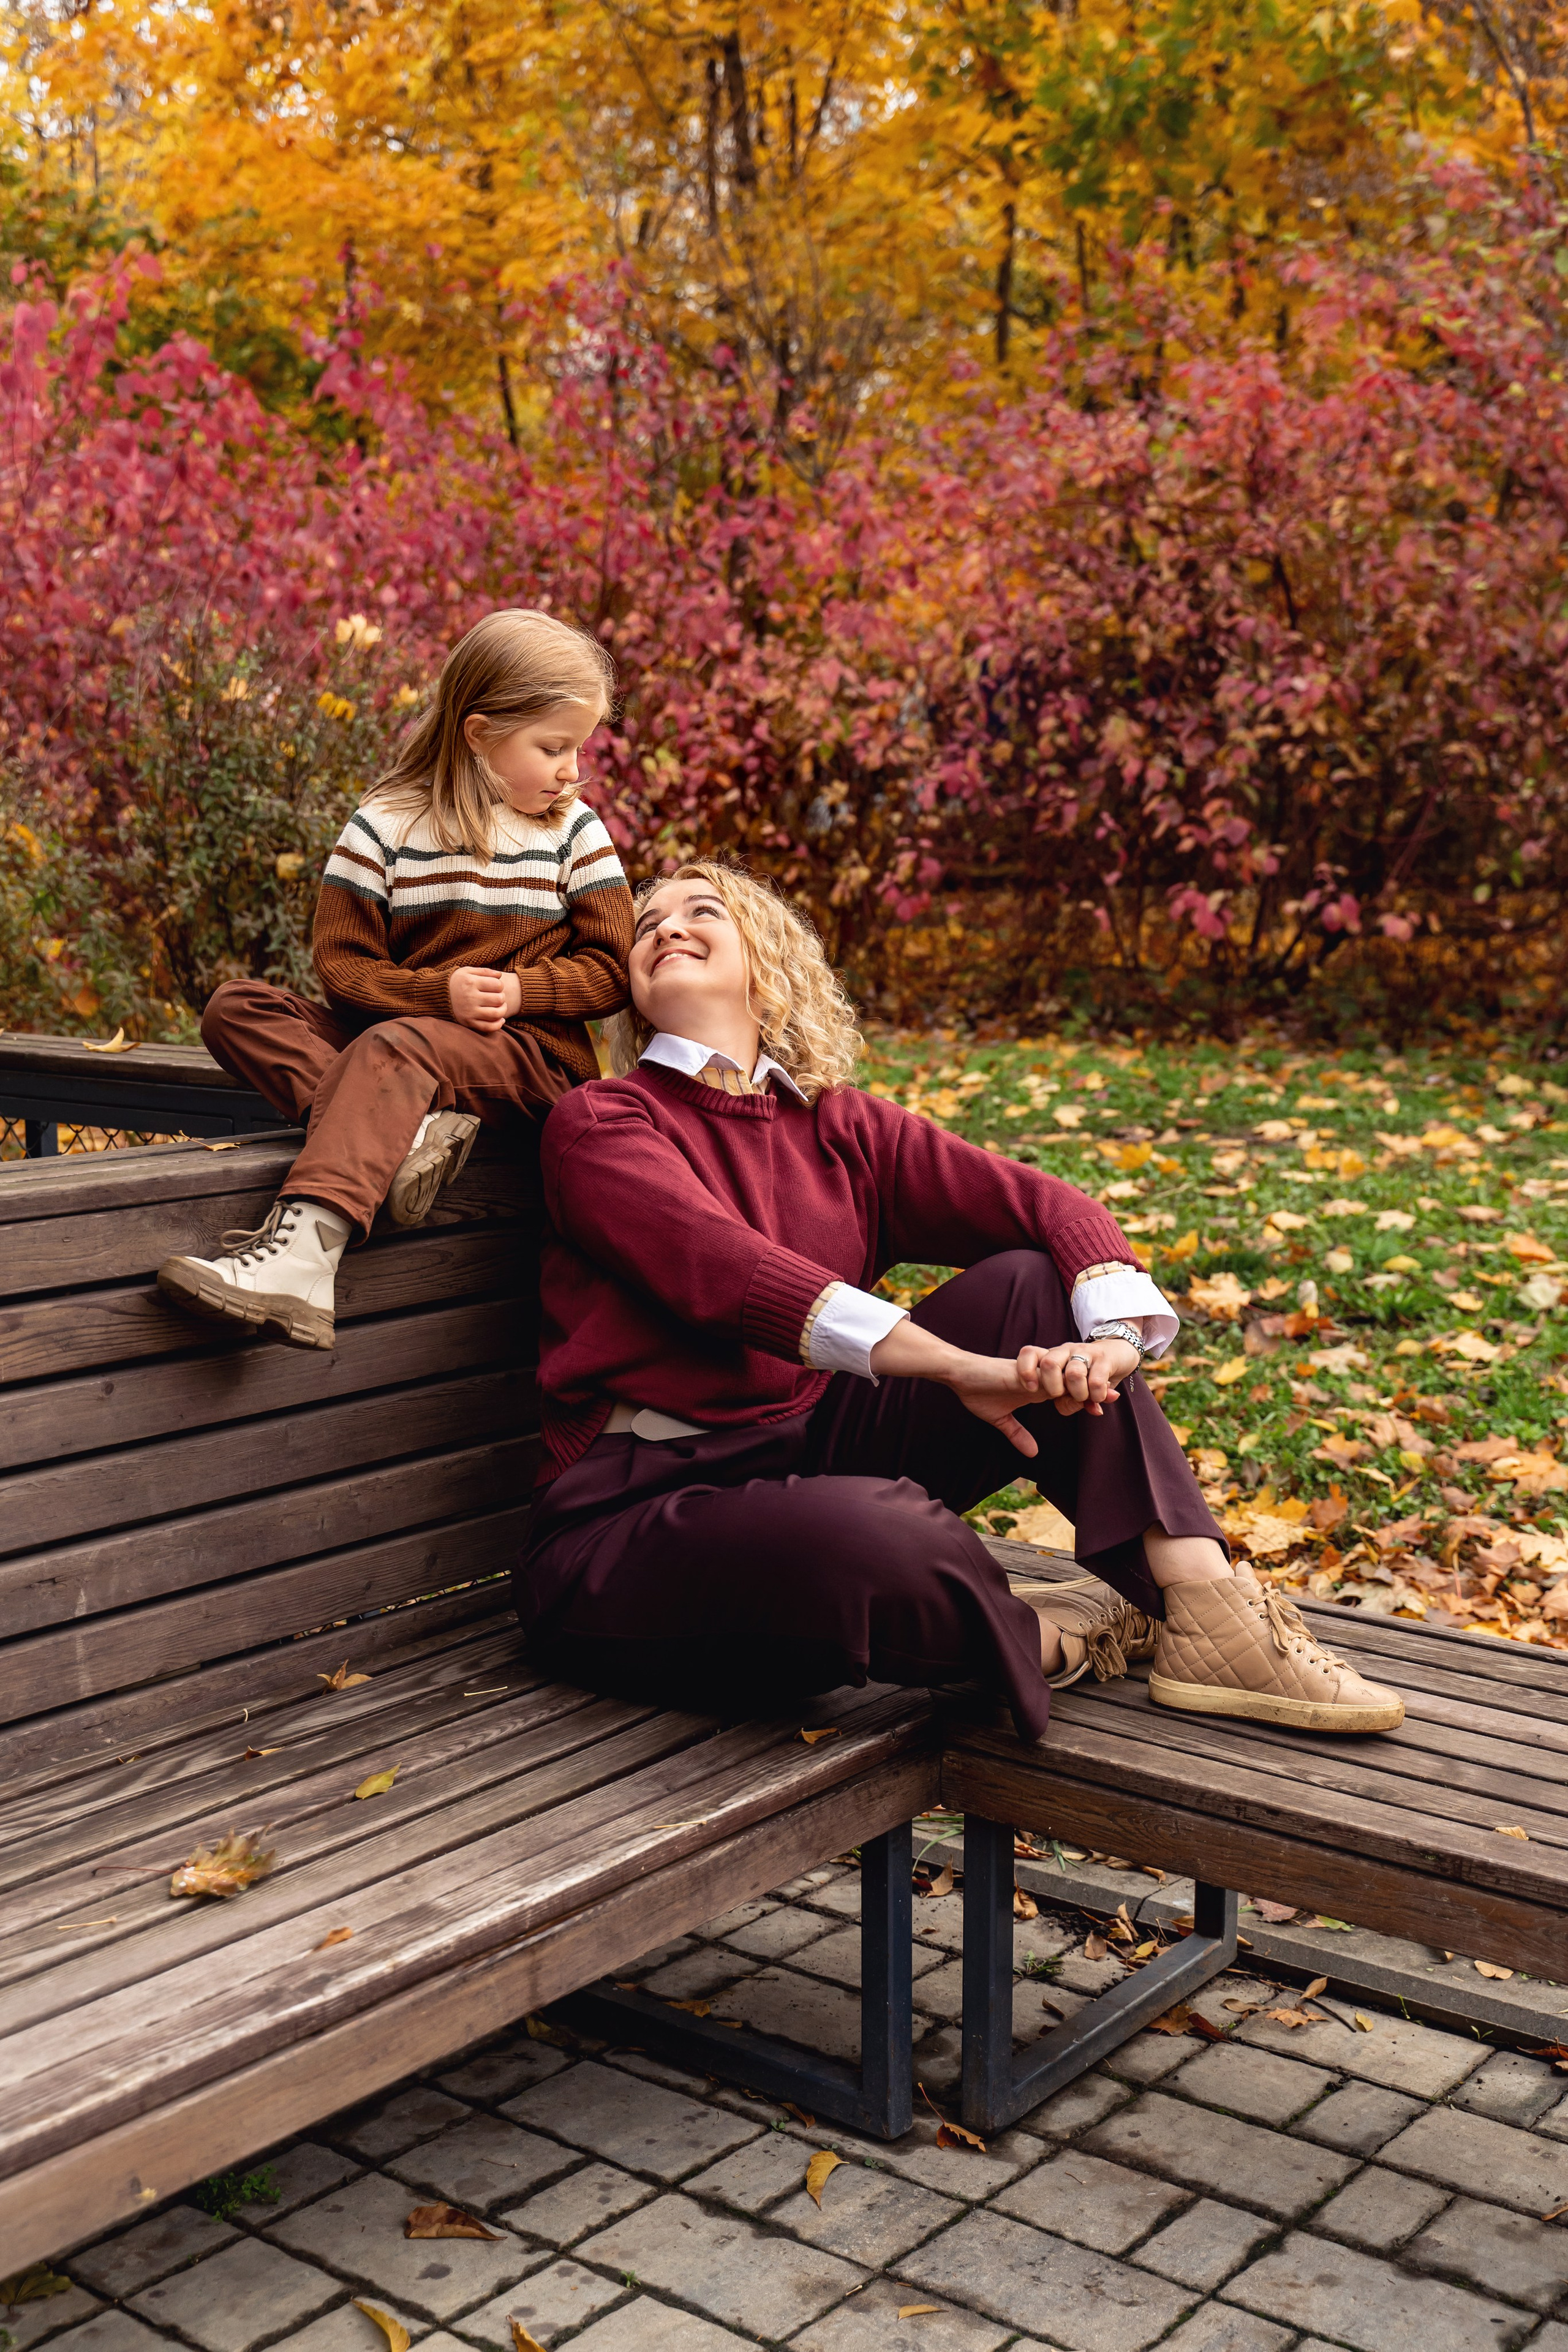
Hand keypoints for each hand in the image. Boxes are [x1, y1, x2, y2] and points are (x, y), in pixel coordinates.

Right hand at [448, 967, 522, 1031]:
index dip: (500, 985)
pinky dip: (498, 1024)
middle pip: (499, 999)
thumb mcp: (466, 971)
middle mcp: (470, 998)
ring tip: (500, 1006)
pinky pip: (489, 1027)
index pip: (497, 985)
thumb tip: (499, 975)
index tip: (495, 986)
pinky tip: (500, 1018)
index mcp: (471, 983)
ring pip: (496, 1014)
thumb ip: (484, 971)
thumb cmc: (455, 982)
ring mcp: (469, 1012)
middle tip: (498, 996)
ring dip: (503, 1010)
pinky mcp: (468, 1023)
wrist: (436, 996)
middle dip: (502, 997)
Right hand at [951, 1338, 1140, 1453]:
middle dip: (1094, 1389)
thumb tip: (1033, 1454)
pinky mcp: (1021, 1370)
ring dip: (1079, 1387)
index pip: (1068, 1391)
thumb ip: (1018, 1434)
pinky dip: (1055, 1384)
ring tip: (1091, 1401)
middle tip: (1110, 1399)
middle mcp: (1040, 1378)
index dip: (1086, 1399)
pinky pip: (1044, 1374)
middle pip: (1074, 1380)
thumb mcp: (1001, 1420)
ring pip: (1064, 1375)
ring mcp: (1032, 1373)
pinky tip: (1061, 1396)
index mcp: (1038, 1388)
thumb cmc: (978, 1392)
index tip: (1100, 1410)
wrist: (959, 1375)